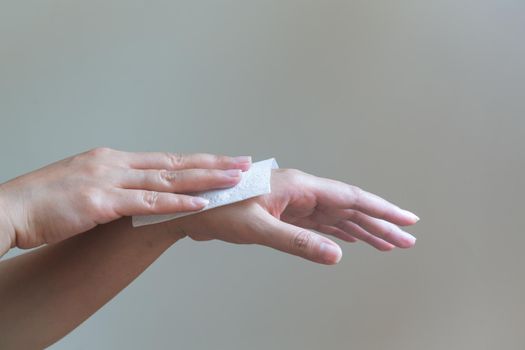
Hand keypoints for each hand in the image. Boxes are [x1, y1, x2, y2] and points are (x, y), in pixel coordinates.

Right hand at [0, 147, 250, 249]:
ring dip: (205, 179)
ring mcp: (108, 180)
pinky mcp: (100, 201)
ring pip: (168, 178)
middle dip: (213, 164)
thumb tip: (139, 196)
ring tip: (234, 180)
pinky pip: (147, 202)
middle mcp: (115, 164)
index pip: (165, 158)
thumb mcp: (84, 187)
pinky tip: (200, 202)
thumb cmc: (43, 202)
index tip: (224, 160)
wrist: (8, 210)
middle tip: (243, 163)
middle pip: (174, 162)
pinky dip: (176, 202)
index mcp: (113, 160)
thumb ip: (115, 188)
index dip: (198, 159)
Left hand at [170, 169, 418, 264]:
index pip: (350, 197)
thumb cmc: (219, 209)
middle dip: (379, 224)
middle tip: (407, 240)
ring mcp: (294, 203)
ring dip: (363, 230)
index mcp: (299, 187)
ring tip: (388, 244)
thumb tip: (337, 254)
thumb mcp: (258, 228)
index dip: (381, 209)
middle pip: (350, 208)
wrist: (192, 207)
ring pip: (337, 217)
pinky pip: (320, 225)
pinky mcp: (285, 215)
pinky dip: (340, 233)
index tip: (406, 220)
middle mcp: (301, 192)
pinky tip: (351, 240)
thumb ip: (298, 243)